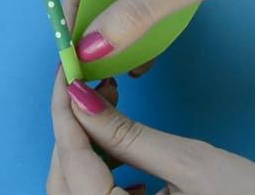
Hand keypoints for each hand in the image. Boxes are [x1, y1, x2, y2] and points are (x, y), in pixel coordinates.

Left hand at [48, 73, 254, 194]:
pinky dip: (101, 170)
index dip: (64, 111)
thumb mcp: (191, 164)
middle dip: (72, 128)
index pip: (72, 161)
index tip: (66, 72)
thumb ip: (128, 135)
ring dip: (85, 147)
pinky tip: (121, 148)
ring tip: (107, 106)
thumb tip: (82, 98)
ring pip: (77, 189)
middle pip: (65, 178)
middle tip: (89, 84)